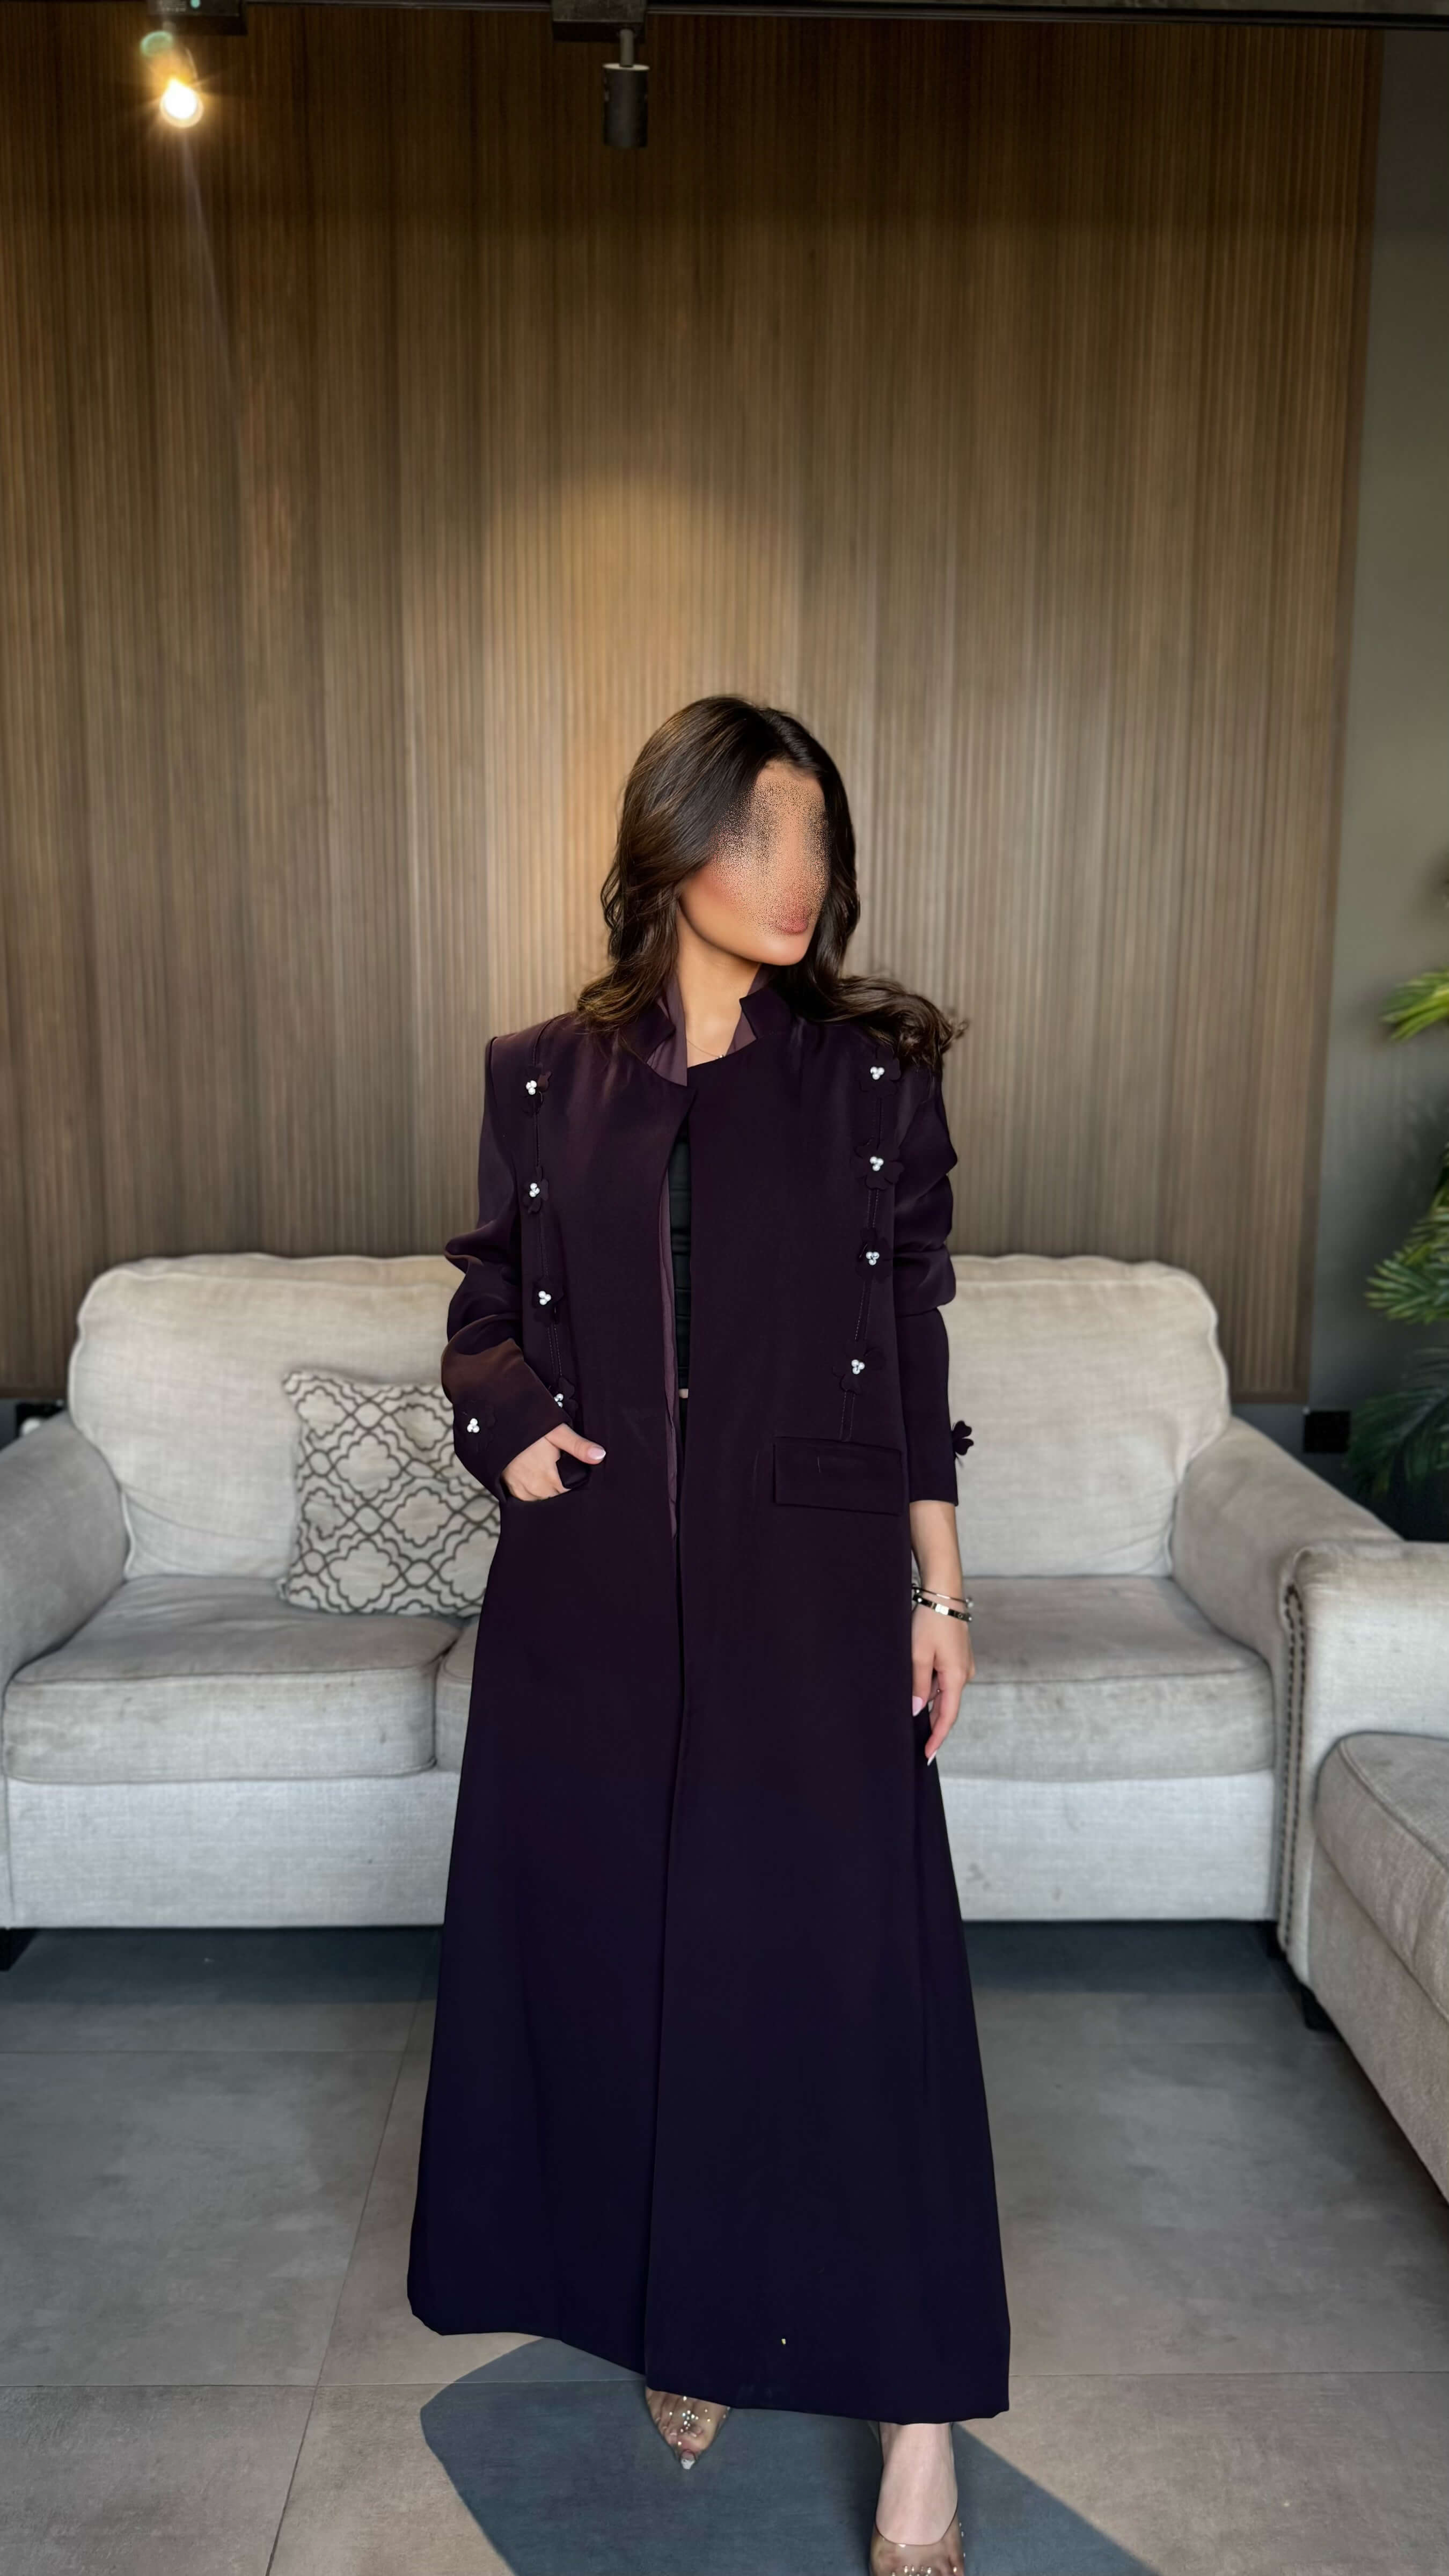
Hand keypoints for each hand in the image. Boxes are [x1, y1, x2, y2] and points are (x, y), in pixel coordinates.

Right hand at [500, 1423, 605, 1499]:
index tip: (574, 1469)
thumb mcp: (556, 1431)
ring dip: (548, 1489)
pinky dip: (535, 1490)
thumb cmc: (527, 1428)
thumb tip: (600, 1456)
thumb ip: (578, 1446)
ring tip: (548, 1470)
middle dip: (562, 1484)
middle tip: (560, 1466)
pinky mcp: (512, 1491)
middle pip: (558, 1495)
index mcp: (550, 1476)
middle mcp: (536, 1489)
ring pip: (545, 1498)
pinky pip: (530, 1498)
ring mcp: (523, 1492)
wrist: (496, 1428)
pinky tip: (535, 1476)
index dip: (575, 1480)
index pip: (572, 1490)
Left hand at [911, 1599, 973, 1763]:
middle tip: (913, 1738)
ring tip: (908, 1700)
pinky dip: (931, 1685)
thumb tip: (917, 1710)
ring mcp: (962, 1665)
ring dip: (927, 1698)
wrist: (943, 1594)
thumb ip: (918, 1685)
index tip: (927, 1754)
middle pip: (946, 1706)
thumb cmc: (930, 1621)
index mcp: (957, 1677)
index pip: (948, 1717)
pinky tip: (917, 1681)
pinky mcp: (958, 1657)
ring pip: (942, 1691)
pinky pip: (943, 1679)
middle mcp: (964, 1674)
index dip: (937, 1737)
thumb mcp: (918, 1655)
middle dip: (930, 1721)